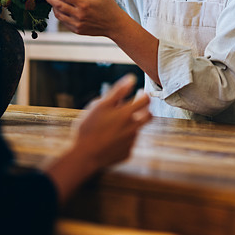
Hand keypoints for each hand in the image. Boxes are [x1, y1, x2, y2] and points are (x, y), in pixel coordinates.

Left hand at [36, 0, 126, 38]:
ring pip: (57, 14)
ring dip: (51, 4)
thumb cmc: (108, 6)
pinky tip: (59, 7)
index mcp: (84, 4)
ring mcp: (76, 24)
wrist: (114, 25)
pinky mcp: (76, 30)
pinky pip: (63, 21)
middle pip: (56, 4)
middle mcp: (78, 15)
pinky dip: (59, 13)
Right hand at [45, 73, 150, 201]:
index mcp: (128, 114)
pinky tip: (111, 138)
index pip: (146, 100)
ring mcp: (131, 142)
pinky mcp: (126, 153)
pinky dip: (123, 138)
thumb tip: (132, 79)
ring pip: (137, 129)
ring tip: (116, 123)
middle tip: (137, 106)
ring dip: (132, 124)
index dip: (144, 94)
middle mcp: (134, 128)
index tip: (140, 92)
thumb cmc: (90, 128)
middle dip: (145, 109)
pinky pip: (129, 143)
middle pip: (148, 116)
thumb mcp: (101, 105)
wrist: (85, 155)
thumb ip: (118, 91)